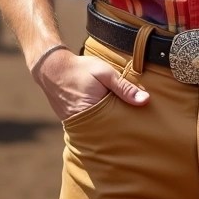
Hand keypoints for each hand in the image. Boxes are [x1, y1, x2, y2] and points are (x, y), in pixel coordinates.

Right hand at [32, 48, 148, 120]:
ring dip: (108, 124)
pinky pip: (89, 125)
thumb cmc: (81, 69)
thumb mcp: (105, 73)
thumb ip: (124, 87)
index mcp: (93, 113)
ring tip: (122, 125)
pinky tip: (106, 117)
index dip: (128, 124)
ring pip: (98, 128)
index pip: (117, 126)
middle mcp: (83, 123)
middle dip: (120, 127)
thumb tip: (145, 100)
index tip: (141, 125)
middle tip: (135, 128)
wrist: (52, 68)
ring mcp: (76, 124)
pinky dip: (97, 121)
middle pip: (108, 130)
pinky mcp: (71, 121)